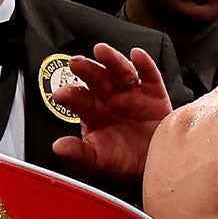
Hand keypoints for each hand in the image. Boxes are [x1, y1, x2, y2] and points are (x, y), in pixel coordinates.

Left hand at [49, 43, 173, 182]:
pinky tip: (137, 55)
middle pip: (96, 78)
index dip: (69, 94)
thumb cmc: (127, 163)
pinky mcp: (155, 94)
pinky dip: (145, 64)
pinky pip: (150, 76)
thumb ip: (79, 154)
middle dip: (86, 69)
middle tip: (76, 62)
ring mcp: (132, 95)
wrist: (158, 167)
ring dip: (111, 60)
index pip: (78, 98)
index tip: (62, 94)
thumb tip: (59, 147)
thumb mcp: (99, 163)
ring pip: (120, 72)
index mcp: (93, 113)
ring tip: (102, 51)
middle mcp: (111, 100)